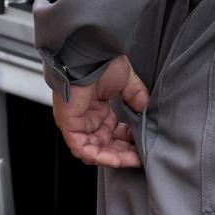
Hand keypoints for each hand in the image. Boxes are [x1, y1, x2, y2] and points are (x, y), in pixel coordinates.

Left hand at [51, 55, 151, 169]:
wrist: (87, 54)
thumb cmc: (100, 63)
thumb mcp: (126, 81)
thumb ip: (136, 96)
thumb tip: (145, 110)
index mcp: (98, 110)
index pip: (114, 135)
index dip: (130, 143)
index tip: (144, 146)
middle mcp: (88, 119)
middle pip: (106, 146)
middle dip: (125, 154)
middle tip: (142, 157)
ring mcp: (77, 124)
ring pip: (95, 151)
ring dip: (115, 158)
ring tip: (134, 159)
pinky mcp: (69, 126)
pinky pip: (83, 149)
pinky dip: (101, 156)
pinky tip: (117, 158)